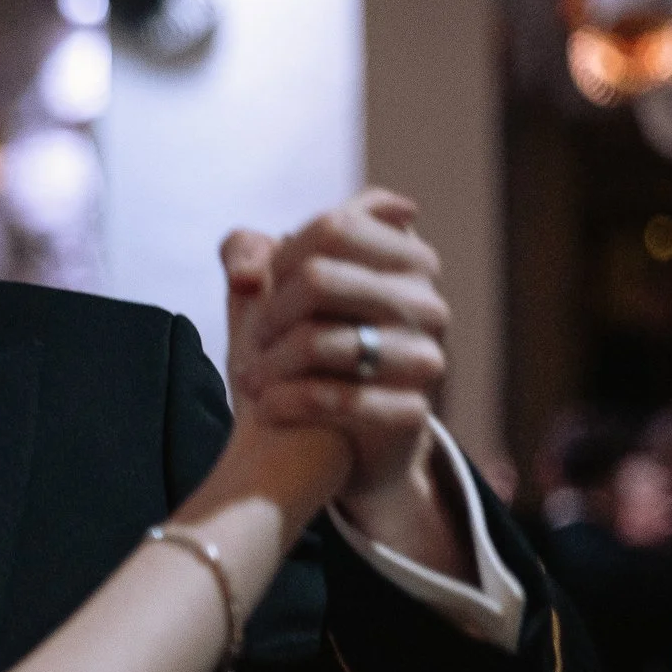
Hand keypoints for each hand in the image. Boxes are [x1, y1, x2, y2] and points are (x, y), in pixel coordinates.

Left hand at [225, 190, 469, 578]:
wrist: (335, 442)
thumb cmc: (301, 347)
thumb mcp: (273, 289)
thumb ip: (249, 252)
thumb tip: (247, 276)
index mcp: (406, 259)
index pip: (334, 228)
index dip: (281, 258)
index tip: (266, 288)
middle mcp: (424, 303)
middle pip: (318, 278)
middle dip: (268, 313)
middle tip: (252, 340)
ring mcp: (423, 358)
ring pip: (316, 341)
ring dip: (266, 362)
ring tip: (250, 379)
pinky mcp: (411, 413)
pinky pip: (332, 399)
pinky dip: (282, 402)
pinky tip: (266, 408)